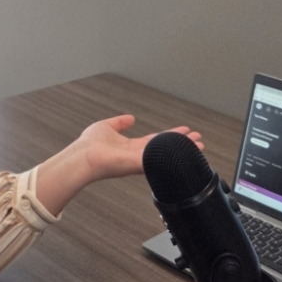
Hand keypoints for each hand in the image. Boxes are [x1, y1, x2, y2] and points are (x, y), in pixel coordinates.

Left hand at [73, 115, 203, 182]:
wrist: (83, 156)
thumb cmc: (89, 145)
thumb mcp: (106, 126)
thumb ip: (119, 122)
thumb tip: (129, 118)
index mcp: (130, 146)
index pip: (155, 140)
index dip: (170, 135)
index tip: (184, 131)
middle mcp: (137, 154)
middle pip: (165, 148)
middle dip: (182, 143)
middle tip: (198, 139)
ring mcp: (140, 160)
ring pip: (166, 154)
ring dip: (183, 149)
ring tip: (198, 144)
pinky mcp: (140, 164)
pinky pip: (160, 158)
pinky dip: (173, 153)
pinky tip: (185, 149)